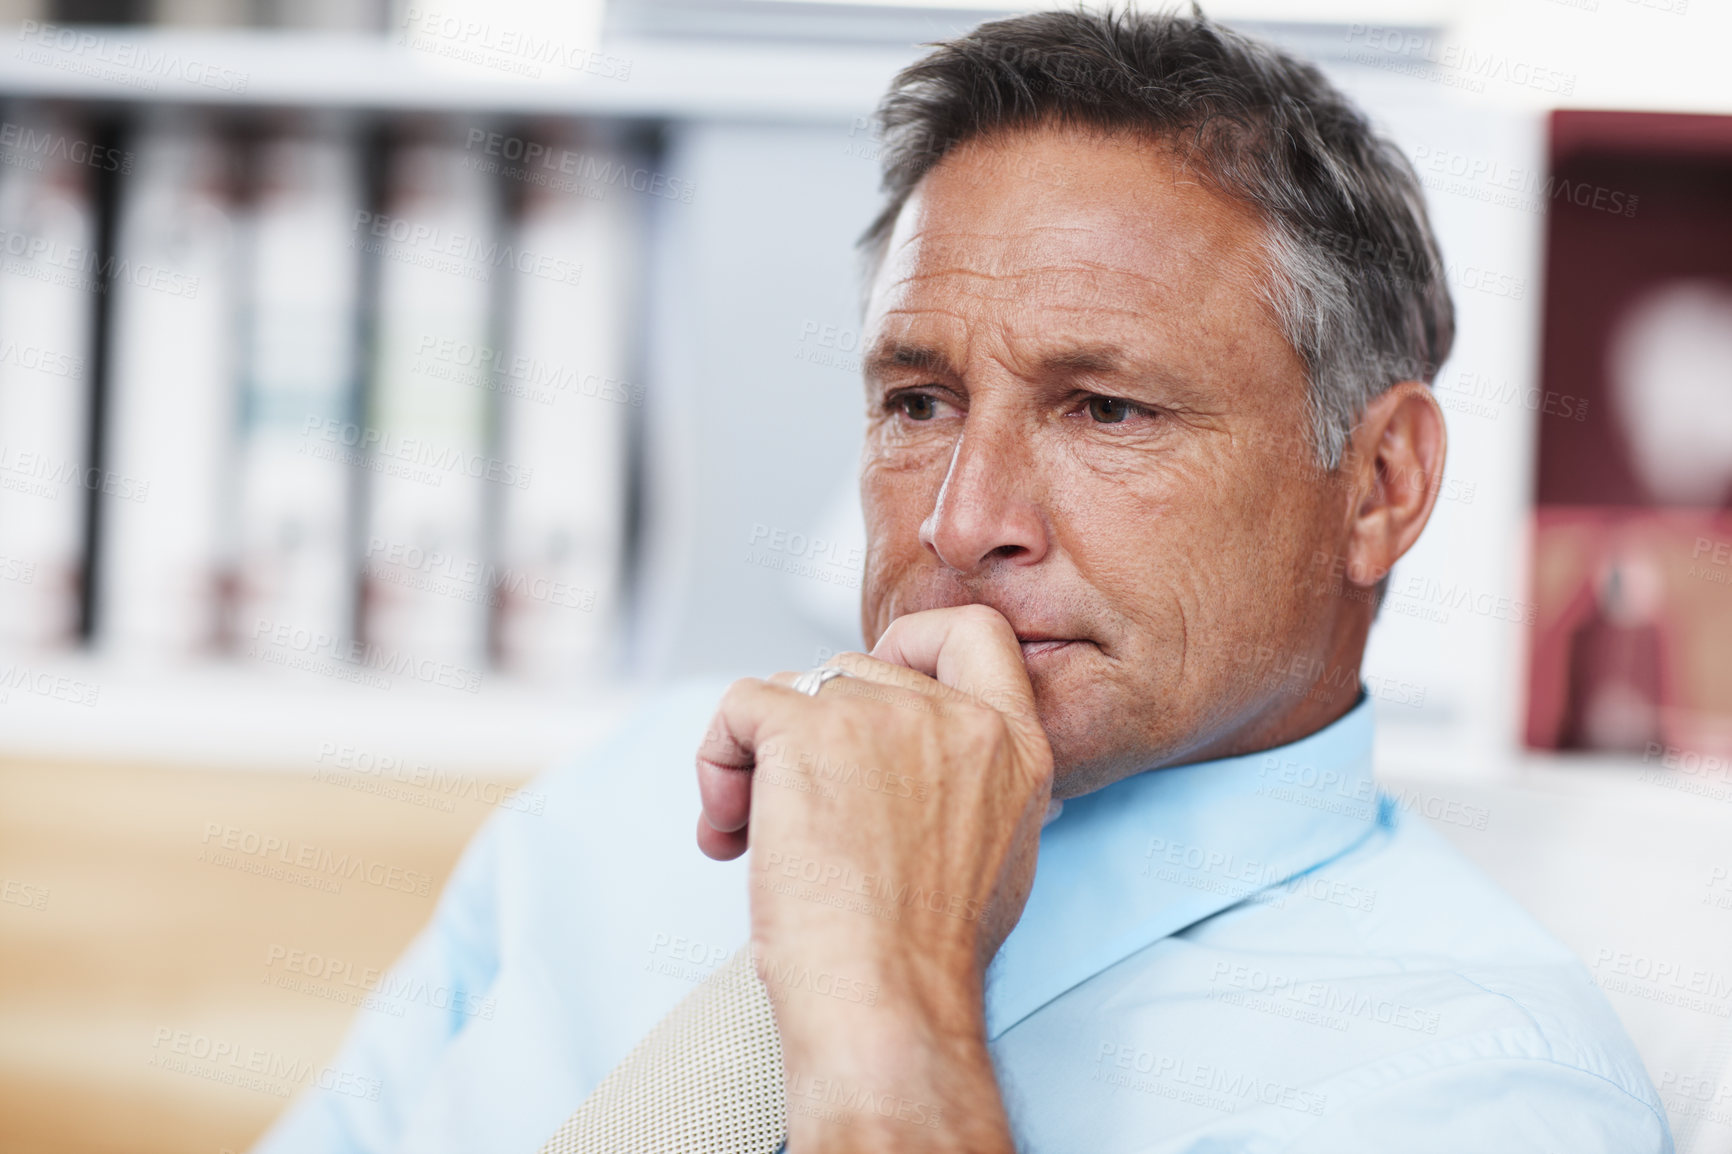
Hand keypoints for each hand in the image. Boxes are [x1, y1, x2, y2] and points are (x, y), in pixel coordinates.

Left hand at [694, 604, 1053, 1151]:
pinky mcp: (809, 730)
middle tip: (791, 813)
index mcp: (1013, 745)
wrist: (887, 1000)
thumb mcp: (998, 856)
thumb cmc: (926, 958)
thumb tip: (916, 776)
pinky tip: (726, 829)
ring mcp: (882, 715)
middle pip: (854, 672)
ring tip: (751, 837)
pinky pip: (738, 707)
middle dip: (811, 735)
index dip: (913, 644)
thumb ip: (969, 790)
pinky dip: (716, 762)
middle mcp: (955, 716)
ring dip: (758, 762)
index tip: (870, 688)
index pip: (976, 634)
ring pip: (790, 694)